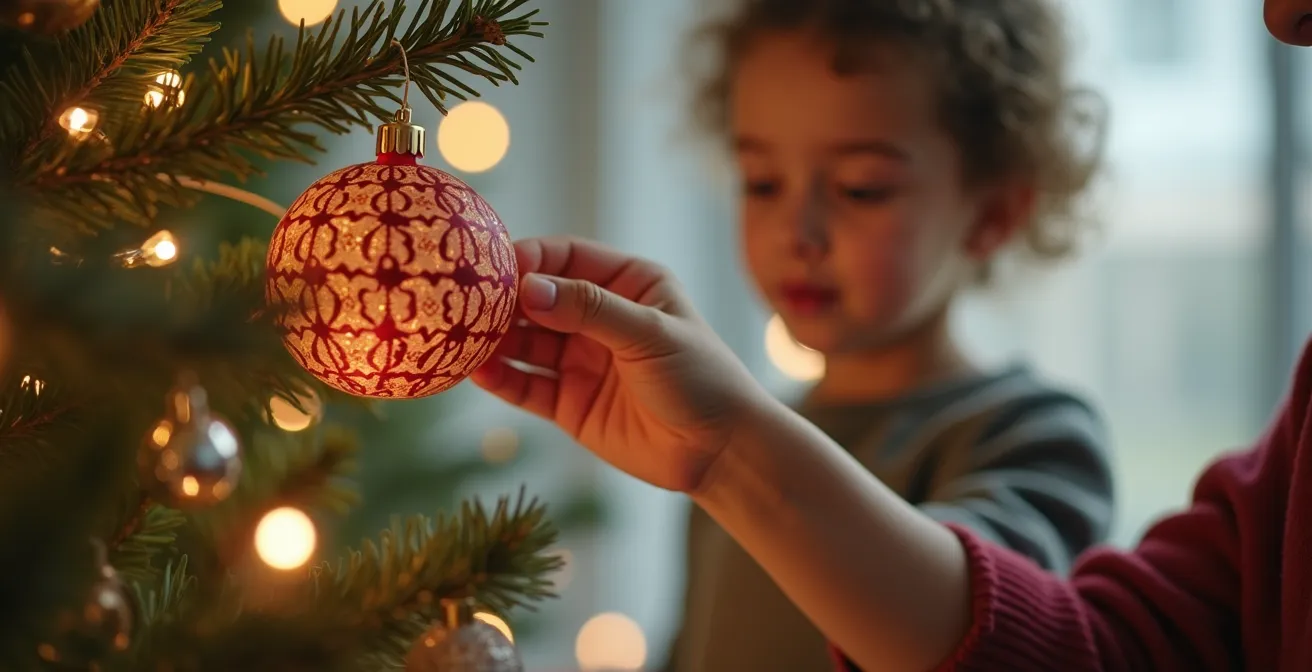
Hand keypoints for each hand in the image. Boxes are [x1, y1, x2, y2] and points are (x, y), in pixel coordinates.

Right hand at [471, 236, 767, 492]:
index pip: (565, 258)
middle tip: (461, 302)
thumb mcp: (650, 335)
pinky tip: (477, 372)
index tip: (492, 266)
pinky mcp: (568, 403)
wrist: (720, 451)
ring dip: (494, 339)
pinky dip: (500, 378)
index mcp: (626, 283)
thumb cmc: (701, 378)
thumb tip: (529, 288)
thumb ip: (590, 310)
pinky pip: (525, 384)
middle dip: (500, 300)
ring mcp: (580, 360)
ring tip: (460, 338)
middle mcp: (598, 317)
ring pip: (524, 341)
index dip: (529, 259)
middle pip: (537, 299)